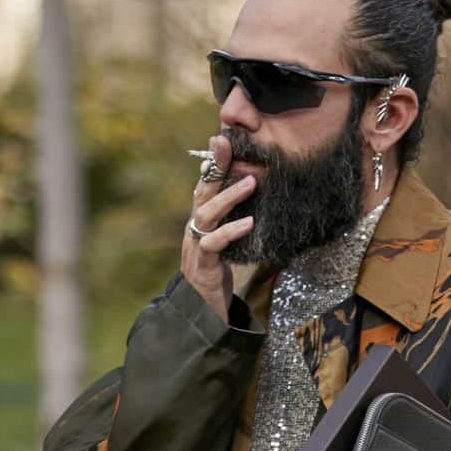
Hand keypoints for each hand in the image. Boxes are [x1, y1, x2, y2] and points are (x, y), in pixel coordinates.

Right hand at [183, 133, 254, 320]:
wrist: (203, 313)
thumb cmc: (218, 275)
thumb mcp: (228, 242)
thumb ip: (234, 220)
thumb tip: (254, 195)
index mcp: (201, 221)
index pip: (205, 185)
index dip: (212, 162)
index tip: (221, 138)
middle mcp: (195, 229)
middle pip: (202, 192)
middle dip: (214, 167)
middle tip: (226, 143)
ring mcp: (196, 246)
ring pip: (206, 214)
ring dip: (228, 197)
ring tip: (250, 182)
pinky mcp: (203, 266)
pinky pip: (213, 244)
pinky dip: (231, 232)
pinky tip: (248, 223)